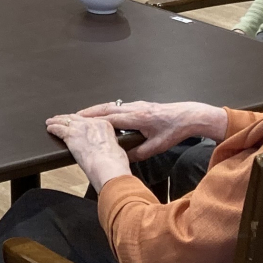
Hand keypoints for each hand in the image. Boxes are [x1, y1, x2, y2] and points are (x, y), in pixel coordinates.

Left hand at [45, 112, 131, 188]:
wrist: (108, 167)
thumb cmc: (115, 163)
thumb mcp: (117, 149)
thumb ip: (109, 143)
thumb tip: (108, 147)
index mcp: (105, 125)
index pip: (89, 119)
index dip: (80, 120)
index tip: (77, 122)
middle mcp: (92, 123)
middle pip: (76, 117)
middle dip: (68, 118)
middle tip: (62, 118)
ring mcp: (80, 128)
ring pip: (65, 121)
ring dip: (57, 121)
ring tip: (51, 121)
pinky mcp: (70, 135)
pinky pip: (58, 129)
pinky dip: (53, 128)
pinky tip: (50, 129)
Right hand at [74, 100, 227, 159]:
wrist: (188, 116)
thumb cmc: (174, 131)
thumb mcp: (156, 147)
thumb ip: (139, 153)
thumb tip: (125, 158)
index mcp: (137, 117)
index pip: (110, 118)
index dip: (94, 120)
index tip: (80, 122)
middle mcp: (134, 108)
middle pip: (106, 108)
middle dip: (89, 112)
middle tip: (74, 116)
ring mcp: (136, 104)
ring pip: (111, 106)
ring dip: (97, 109)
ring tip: (83, 115)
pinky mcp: (140, 104)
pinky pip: (118, 106)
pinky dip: (107, 109)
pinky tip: (103, 114)